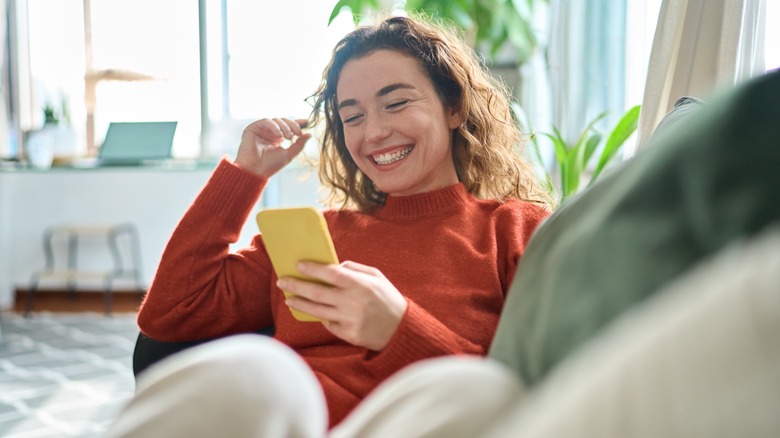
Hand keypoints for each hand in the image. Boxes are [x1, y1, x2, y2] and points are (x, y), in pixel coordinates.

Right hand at [234, 118, 310, 177]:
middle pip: (283, 121)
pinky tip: (279, 134)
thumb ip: (299, 144)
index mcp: (277, 138)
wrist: (255, 171)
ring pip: (276, 120)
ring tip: (288, 137)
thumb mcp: (289, 154)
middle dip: (293, 125)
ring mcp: (261, 130)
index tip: (307, 122)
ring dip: (285, 126)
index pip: (288, 126)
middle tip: (298, 133)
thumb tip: (309, 134)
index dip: (297, 123)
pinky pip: (266, 121)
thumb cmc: (270, 165)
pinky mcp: (253, 128)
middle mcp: (269, 133)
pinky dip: (274, 126)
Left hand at [279, 261, 408, 350]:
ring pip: (317, 310)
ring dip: (300, 304)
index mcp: (360, 285)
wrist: (401, 329)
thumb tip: (334, 266)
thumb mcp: (377, 277)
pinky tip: (315, 312)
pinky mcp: (348, 334)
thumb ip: (355, 269)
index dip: (313, 269)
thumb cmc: (388, 299)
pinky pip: (328, 324)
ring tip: (289, 299)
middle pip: (317, 293)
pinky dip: (321, 317)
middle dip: (297, 285)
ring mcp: (349, 320)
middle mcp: (352, 302)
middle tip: (283, 281)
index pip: (331, 273)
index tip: (298, 265)